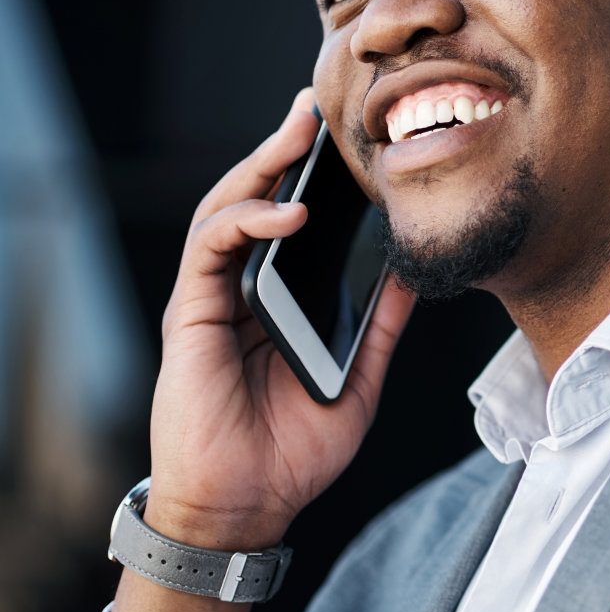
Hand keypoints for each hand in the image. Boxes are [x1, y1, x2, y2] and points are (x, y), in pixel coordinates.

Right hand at [145, 88, 413, 549]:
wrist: (246, 504)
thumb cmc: (294, 448)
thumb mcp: (361, 376)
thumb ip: (383, 324)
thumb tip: (415, 271)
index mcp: (280, 299)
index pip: (293, 222)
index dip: (315, 177)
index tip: (351, 138)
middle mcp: (243, 289)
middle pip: (257, 199)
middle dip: (285, 149)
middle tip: (318, 107)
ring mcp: (213, 297)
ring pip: (228, 208)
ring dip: (262, 165)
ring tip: (301, 133)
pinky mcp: (191, 312)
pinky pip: (212, 248)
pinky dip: (249, 219)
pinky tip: (290, 210)